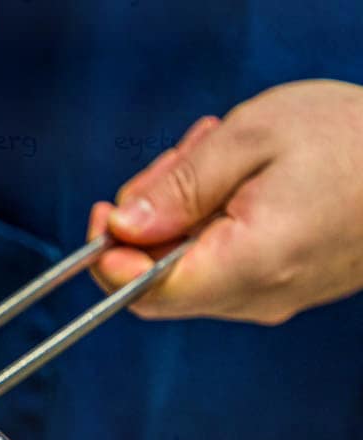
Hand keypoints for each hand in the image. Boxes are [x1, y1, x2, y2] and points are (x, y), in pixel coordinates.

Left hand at [89, 80, 362, 323]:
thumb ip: (178, 186)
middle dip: (149, 220)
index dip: (108, 257)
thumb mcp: (252, 138)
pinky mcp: (283, 286)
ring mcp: (272, 297)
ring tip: (218, 156)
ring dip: (182, 212)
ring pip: (188, 268)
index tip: (105, 214)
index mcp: (246, 265)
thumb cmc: (353, 140)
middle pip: (159, 280)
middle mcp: (256, 297)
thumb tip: (122, 225)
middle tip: (179, 160)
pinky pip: (222, 264)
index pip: (143, 292)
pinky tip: (239, 178)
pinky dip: (212, 222)